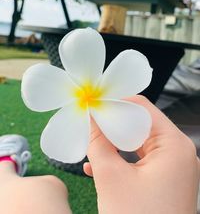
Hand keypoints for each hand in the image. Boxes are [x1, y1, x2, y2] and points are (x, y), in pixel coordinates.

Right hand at [84, 96, 199, 213]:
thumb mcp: (112, 178)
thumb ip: (98, 143)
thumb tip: (90, 119)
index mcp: (174, 146)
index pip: (143, 109)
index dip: (116, 104)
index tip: (95, 105)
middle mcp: (177, 153)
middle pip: (141, 125)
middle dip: (113, 125)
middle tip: (90, 122)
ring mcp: (172, 167)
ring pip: (138, 143)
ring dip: (114, 143)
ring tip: (91, 141)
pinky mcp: (164, 180)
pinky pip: (140, 160)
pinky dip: (120, 159)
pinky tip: (98, 165)